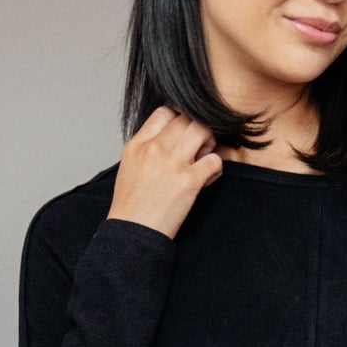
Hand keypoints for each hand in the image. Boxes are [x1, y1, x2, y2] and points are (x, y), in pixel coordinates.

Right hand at [108, 106, 223, 238]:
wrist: (132, 234)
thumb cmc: (131, 208)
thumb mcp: (130, 168)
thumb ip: (147, 149)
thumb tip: (171, 141)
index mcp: (138, 144)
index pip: (165, 112)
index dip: (179, 120)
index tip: (182, 137)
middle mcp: (155, 149)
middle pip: (186, 118)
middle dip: (196, 130)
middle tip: (198, 150)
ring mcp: (172, 163)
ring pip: (202, 130)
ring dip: (209, 142)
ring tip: (204, 159)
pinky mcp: (189, 181)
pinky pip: (215, 160)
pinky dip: (216, 168)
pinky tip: (208, 179)